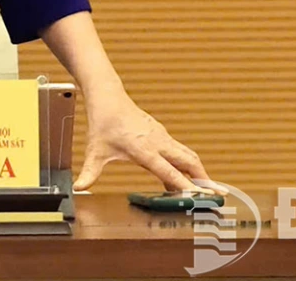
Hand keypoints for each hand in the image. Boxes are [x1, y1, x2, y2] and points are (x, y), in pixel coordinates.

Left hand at [75, 93, 210, 192]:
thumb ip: (90, 172)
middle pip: (189, 162)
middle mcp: (158, 143)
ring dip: (198, 171)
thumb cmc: (103, 123)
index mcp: (144, 150)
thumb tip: (79, 187)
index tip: (200, 197)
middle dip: (203, 179)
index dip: (185, 186)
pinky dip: (187, 164)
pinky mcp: (162, 134)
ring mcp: (162, 137)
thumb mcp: (95, 150)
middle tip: (215, 196)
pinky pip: (180, 151)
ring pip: (188, 155)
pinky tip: (183, 176)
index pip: (169, 172)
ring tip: (206, 189)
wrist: (108, 98)